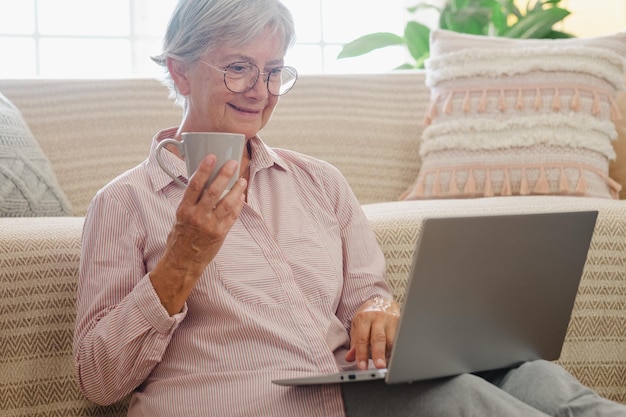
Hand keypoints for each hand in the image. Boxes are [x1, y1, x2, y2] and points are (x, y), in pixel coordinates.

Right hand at [150, 155, 246, 314]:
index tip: (212, 157)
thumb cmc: (179, 238)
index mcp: (184, 210)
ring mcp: (210, 226)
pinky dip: (238, 205)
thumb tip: (202, 184)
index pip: (194, 185)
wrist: (182, 263)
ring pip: (227, 203)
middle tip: (233, 163)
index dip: (204, 169)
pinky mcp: (221, 234)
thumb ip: (190, 202)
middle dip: (225, 175)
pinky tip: (242, 197)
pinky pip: (232, 216)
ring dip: (236, 190)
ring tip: (241, 180)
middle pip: (213, 191)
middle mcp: (197, 217)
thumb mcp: (179, 218)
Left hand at [345, 298, 399, 369]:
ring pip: (392, 339)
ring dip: (388, 354)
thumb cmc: (368, 316)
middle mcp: (378, 317)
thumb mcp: (358, 325)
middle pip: (379, 338)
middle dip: (379, 354)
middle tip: (379, 366)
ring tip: (386, 364)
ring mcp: (391, 319)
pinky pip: (400, 338)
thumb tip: (350, 358)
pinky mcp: (402, 322)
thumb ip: (355, 342)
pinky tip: (394, 356)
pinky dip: (396, 349)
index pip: (362, 338)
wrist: (382, 301)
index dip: (362, 354)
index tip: (362, 366)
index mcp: (364, 317)